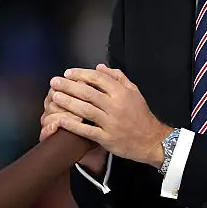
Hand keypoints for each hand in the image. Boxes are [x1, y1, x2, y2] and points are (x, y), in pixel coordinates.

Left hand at [46, 64, 171, 167]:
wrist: (152, 140)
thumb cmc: (141, 115)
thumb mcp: (134, 92)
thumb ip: (117, 77)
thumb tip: (99, 67)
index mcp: (122, 93)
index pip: (98, 78)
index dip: (81, 74)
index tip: (68, 73)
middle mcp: (116, 106)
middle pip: (88, 93)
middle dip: (68, 86)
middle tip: (55, 82)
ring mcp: (111, 123)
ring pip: (85, 110)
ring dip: (68, 102)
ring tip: (55, 97)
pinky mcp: (106, 138)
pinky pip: (86, 130)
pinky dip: (72, 125)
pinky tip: (61, 119)